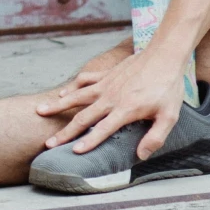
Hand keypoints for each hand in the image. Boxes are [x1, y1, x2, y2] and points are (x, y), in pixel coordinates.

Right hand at [34, 43, 188, 162]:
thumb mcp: (169, 116)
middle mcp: (111, 97)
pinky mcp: (107, 74)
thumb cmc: (168, 86)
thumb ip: (155, 137)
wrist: (164, 54)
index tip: (73, 152)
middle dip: (65, 132)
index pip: (102, 130)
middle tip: (48, 143)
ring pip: (77, 96)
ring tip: (40, 111)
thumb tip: (140, 155)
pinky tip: (63, 93)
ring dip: (59, 105)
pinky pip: (86, 80)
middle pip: (83, 117)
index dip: (88, 142)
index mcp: (125, 110)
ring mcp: (106, 84)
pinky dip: (73, 87)